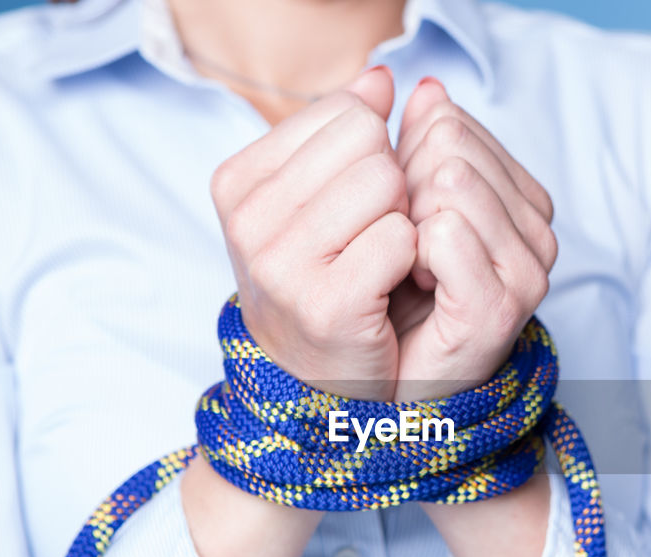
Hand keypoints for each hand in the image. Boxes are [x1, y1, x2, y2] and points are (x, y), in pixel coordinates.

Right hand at [210, 65, 413, 400]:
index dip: (372, 155)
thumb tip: (380, 78)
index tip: (354, 207)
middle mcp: (248, 219)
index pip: (344, 112)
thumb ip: (343, 134)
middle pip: (368, 142)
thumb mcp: (315, 202)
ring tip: (380, 263)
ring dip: (403, 221)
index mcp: (239, 182)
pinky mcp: (326, 303)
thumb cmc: (321, 286)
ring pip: (387, 183)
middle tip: (373, 238)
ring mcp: (281, 263)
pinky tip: (390, 290)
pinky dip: (411, 261)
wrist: (313, 385)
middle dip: (391, 185)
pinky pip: (402, 238)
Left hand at [390, 77, 558, 400]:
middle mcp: (539, 231)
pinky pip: (443, 233)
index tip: (406, 217)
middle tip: (404, 244)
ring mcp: (527, 270)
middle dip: (407, 186)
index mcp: (524, 200)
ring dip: (409, 222)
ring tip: (411, 267)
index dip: (409, 161)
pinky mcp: (500, 307)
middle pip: (451, 147)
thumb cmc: (400, 296)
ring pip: (450, 182)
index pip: (453, 125)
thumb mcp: (412, 206)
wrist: (396, 384)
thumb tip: (426, 86)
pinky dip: (413, 254)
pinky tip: (416, 284)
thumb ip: (423, 146)